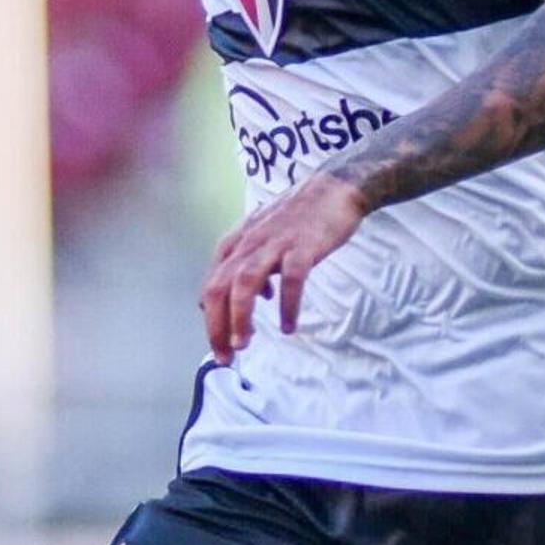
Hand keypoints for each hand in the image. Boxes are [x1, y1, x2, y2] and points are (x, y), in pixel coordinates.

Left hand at [200, 171, 368, 361]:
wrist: (334, 188)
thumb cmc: (299, 217)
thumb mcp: (263, 237)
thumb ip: (251, 265)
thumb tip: (251, 299)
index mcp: (236, 243)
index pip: (211, 286)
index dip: (210, 320)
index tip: (220, 345)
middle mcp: (249, 243)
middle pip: (220, 288)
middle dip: (217, 326)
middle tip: (226, 356)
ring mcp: (275, 243)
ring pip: (245, 283)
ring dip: (240, 317)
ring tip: (244, 343)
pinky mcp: (303, 246)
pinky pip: (290, 280)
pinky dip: (286, 306)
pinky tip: (288, 326)